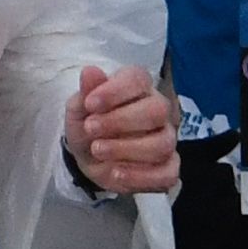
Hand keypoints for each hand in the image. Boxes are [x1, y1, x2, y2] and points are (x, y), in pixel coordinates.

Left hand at [62, 62, 179, 197]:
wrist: (89, 158)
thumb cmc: (89, 125)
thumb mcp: (79, 108)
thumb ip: (87, 91)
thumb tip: (89, 71)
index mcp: (138, 87)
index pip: (138, 79)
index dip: (114, 91)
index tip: (90, 104)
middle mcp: (158, 109)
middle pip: (157, 110)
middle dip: (120, 121)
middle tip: (91, 129)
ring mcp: (166, 138)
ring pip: (162, 143)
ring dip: (126, 149)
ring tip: (98, 151)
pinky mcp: (168, 167)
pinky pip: (167, 173)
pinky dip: (140, 176)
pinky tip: (115, 173)